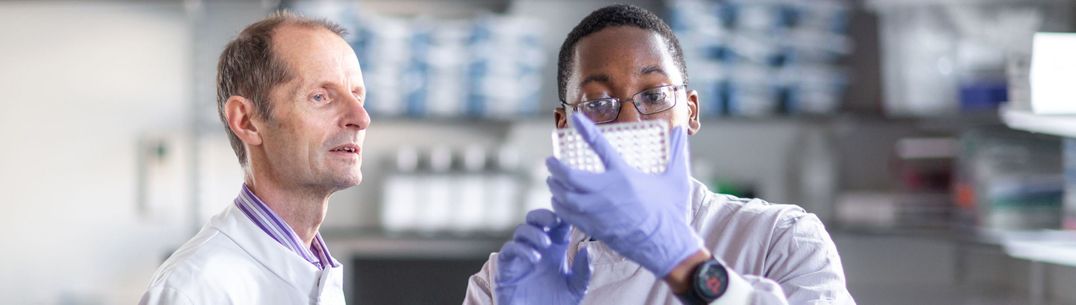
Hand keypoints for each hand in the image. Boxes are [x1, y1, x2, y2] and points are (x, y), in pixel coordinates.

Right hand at [495, 209, 591, 304]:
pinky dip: (522, 249)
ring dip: (534, 233)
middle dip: (543, 215)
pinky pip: (510, 249)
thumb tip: (586, 249)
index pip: (556, 224)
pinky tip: (535, 258)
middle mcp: (536, 248)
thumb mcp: (575, 290)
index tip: (570, 219)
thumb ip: (582, 271)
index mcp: (555, 249)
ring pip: (521, 230)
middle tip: (553, 222)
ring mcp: (520, 255)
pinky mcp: (506, 266)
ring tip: (546, 245)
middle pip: (534, 219)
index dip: (562, 217)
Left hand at [546, 113, 702, 277]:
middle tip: (550, 161)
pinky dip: (560, 206)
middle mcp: (607, 192)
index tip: (575, 118)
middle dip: (556, 167)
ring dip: (555, 187)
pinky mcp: (595, 228)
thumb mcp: (677, 179)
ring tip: (551, 181)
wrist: (666, 246)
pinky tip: (559, 202)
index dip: (586, 130)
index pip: (600, 146)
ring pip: (565, 197)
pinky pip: (568, 216)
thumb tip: (682, 129)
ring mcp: (598, 212)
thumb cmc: (672, 212)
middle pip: (570, 176)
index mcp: (624, 176)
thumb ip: (678, 152)